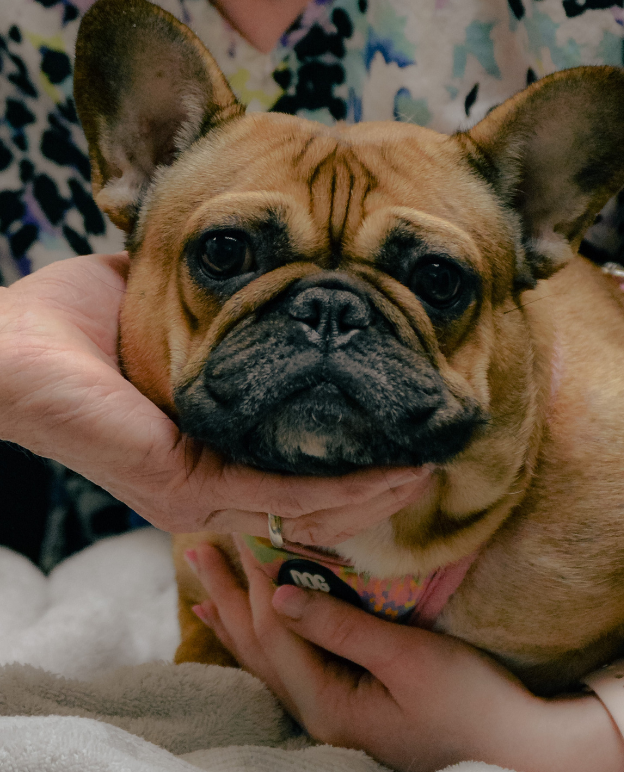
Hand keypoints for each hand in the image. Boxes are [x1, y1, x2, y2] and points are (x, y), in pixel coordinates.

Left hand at [0, 253, 429, 537]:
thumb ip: (228, 306)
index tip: (402, 429)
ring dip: (374, 490)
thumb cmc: (77, 327)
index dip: (354, 457)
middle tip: (430, 456)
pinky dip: (344, 489)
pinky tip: (390, 472)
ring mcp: (202, 492)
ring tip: (425, 466)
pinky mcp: (191, 487)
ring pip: (312, 507)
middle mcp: (212, 480)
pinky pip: (286, 497)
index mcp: (212, 445)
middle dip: (378, 483)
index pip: (299, 465)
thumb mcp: (174, 308)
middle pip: (316, 499)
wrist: (8, 349)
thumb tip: (272, 267)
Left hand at [190, 541, 623, 771]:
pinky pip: (288, 669)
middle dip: (229, 596)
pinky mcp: (345, 707)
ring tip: (203, 592)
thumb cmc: (467, 697)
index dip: (256, 577)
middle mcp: (317, 713)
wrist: (509, 744)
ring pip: (267, 660)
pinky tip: (249, 635)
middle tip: (196, 552)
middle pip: (260, 646)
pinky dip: (262, 644)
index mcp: (328, 703)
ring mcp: (329, 715)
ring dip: (236, 619)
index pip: (277, 630)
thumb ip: (340, 627)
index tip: (242, 529)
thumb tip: (279, 592)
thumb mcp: (407, 657)